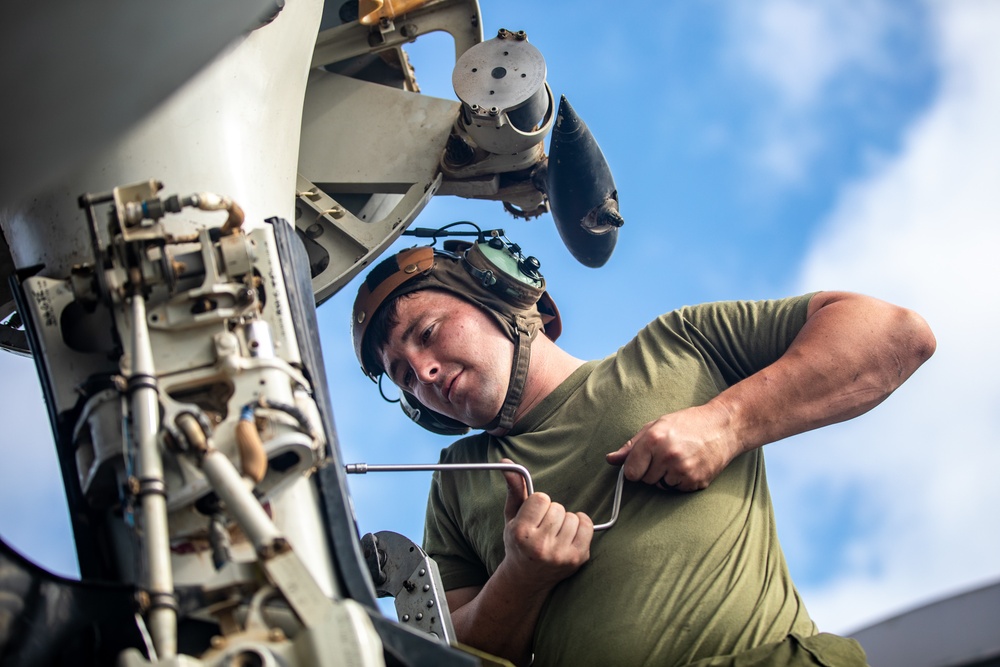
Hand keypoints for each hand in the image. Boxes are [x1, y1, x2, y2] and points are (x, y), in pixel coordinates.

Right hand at [499, 458, 592, 591]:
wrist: (526, 579)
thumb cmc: (518, 543)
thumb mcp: (511, 517)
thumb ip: (513, 489)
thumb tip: (507, 463)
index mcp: (521, 533)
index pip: (541, 498)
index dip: (537, 505)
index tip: (533, 518)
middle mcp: (540, 546)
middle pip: (557, 507)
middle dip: (551, 513)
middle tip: (543, 528)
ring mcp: (560, 554)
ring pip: (572, 517)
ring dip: (565, 521)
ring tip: (554, 534)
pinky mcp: (577, 559)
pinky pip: (587, 526)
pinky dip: (581, 525)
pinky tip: (569, 535)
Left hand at [605, 404, 739, 491]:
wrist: (723, 427)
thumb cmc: (688, 424)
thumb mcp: (656, 426)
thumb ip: (631, 446)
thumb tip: (610, 460)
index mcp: (654, 439)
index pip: (630, 472)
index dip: (635, 468)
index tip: (642, 463)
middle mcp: (668, 456)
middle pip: (645, 480)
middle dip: (652, 471)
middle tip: (667, 455)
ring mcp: (683, 470)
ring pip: (661, 486)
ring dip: (666, 477)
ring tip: (680, 458)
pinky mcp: (696, 481)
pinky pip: (678, 489)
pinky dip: (681, 481)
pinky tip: (690, 465)